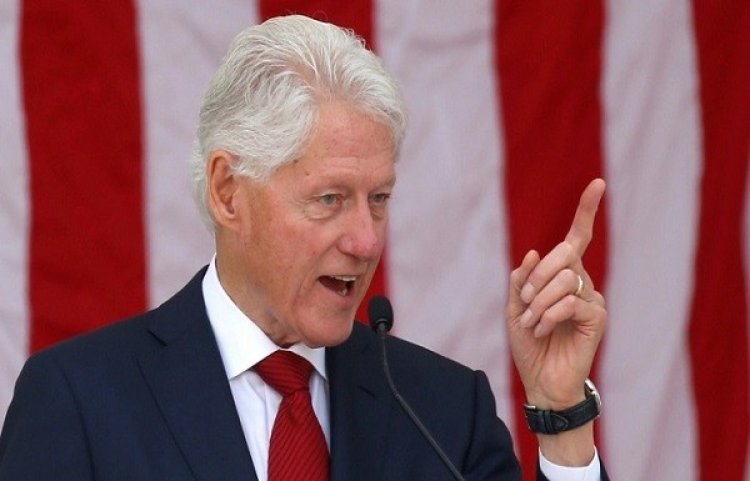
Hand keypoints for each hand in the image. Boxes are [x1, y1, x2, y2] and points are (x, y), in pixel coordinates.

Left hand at [505, 179, 606, 464]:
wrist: (541, 381)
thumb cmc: (529, 344)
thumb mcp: (515, 308)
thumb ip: (521, 281)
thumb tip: (532, 253)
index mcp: (562, 276)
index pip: (578, 238)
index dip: (587, 210)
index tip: (598, 183)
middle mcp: (581, 282)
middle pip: (564, 254)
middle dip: (537, 277)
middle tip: (525, 303)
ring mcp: (591, 299)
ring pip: (565, 278)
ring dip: (538, 302)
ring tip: (532, 323)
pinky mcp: (597, 318)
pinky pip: (571, 302)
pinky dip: (548, 315)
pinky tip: (543, 330)